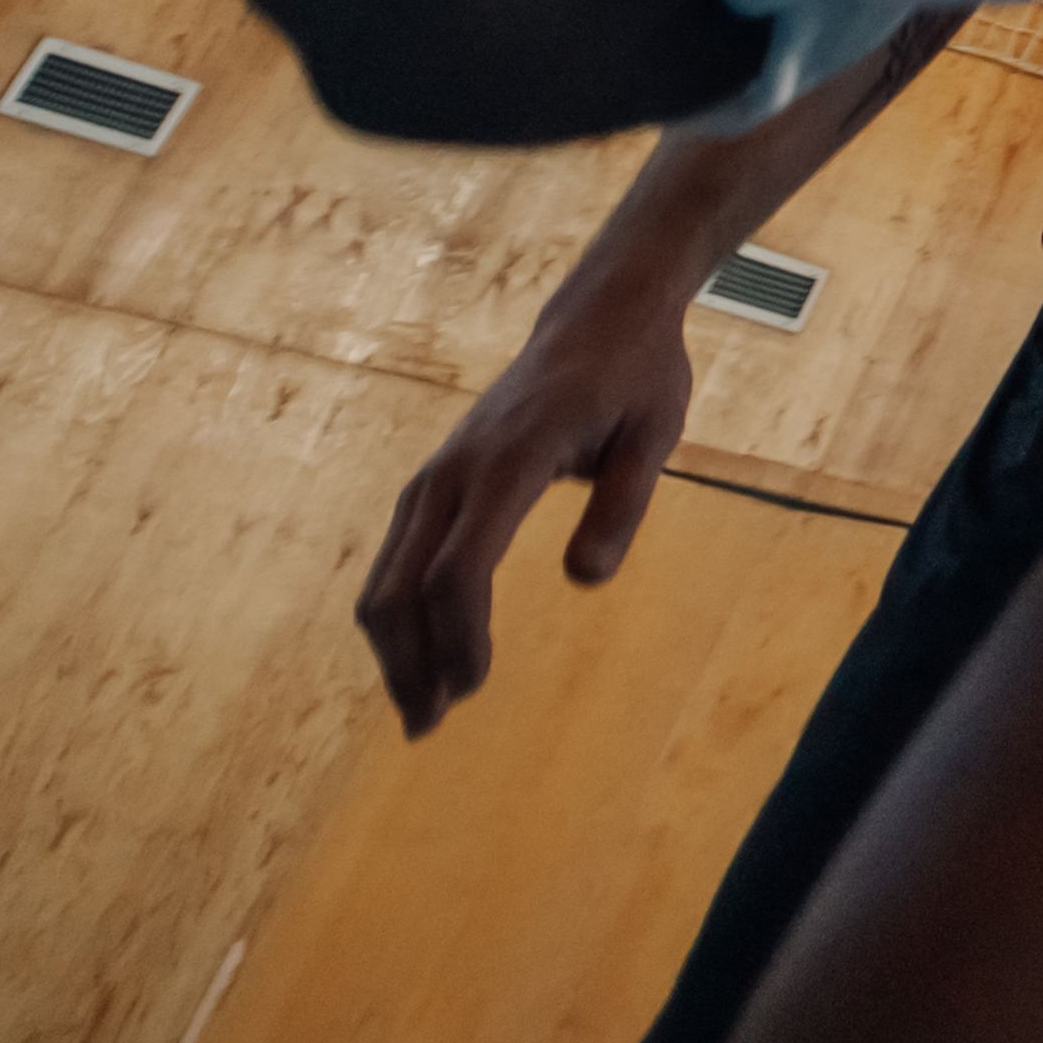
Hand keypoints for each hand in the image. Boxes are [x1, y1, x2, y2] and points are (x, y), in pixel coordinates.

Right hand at [358, 287, 695, 735]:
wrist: (600, 315)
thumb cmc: (637, 376)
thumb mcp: (655, 432)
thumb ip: (623, 503)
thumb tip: (586, 580)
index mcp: (509, 460)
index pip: (460, 568)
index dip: (459, 637)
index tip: (474, 688)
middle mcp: (454, 470)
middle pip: (404, 586)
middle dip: (411, 662)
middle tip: (430, 727)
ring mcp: (434, 475)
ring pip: (386, 578)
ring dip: (395, 648)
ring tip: (422, 710)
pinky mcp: (432, 482)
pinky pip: (397, 560)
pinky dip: (398, 614)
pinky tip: (421, 655)